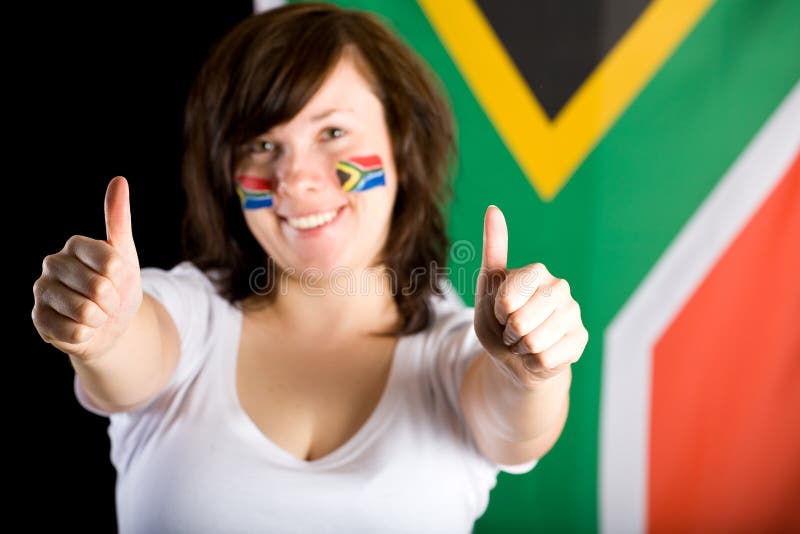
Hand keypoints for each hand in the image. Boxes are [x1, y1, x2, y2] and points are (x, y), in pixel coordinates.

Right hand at [32, 177, 141, 361]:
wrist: (111, 323)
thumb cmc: (119, 285)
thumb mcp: (125, 254)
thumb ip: (118, 219)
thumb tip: (118, 180)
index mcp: (75, 245)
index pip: (112, 262)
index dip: (123, 278)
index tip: (118, 278)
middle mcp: (52, 264)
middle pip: (99, 289)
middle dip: (112, 301)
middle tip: (106, 300)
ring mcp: (41, 292)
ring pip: (86, 312)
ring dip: (100, 319)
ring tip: (95, 313)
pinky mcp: (38, 320)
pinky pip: (74, 333)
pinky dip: (87, 335)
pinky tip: (82, 328)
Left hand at [474, 206, 587, 386]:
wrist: (515, 356)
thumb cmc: (499, 319)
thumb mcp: (487, 286)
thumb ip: (493, 248)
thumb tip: (493, 208)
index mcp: (537, 271)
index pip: (508, 299)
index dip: (498, 311)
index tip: (501, 310)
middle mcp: (561, 287)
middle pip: (521, 322)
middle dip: (509, 332)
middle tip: (513, 329)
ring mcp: (574, 313)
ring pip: (534, 342)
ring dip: (521, 348)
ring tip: (524, 341)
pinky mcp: (580, 339)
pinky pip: (547, 359)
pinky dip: (533, 362)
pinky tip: (538, 354)